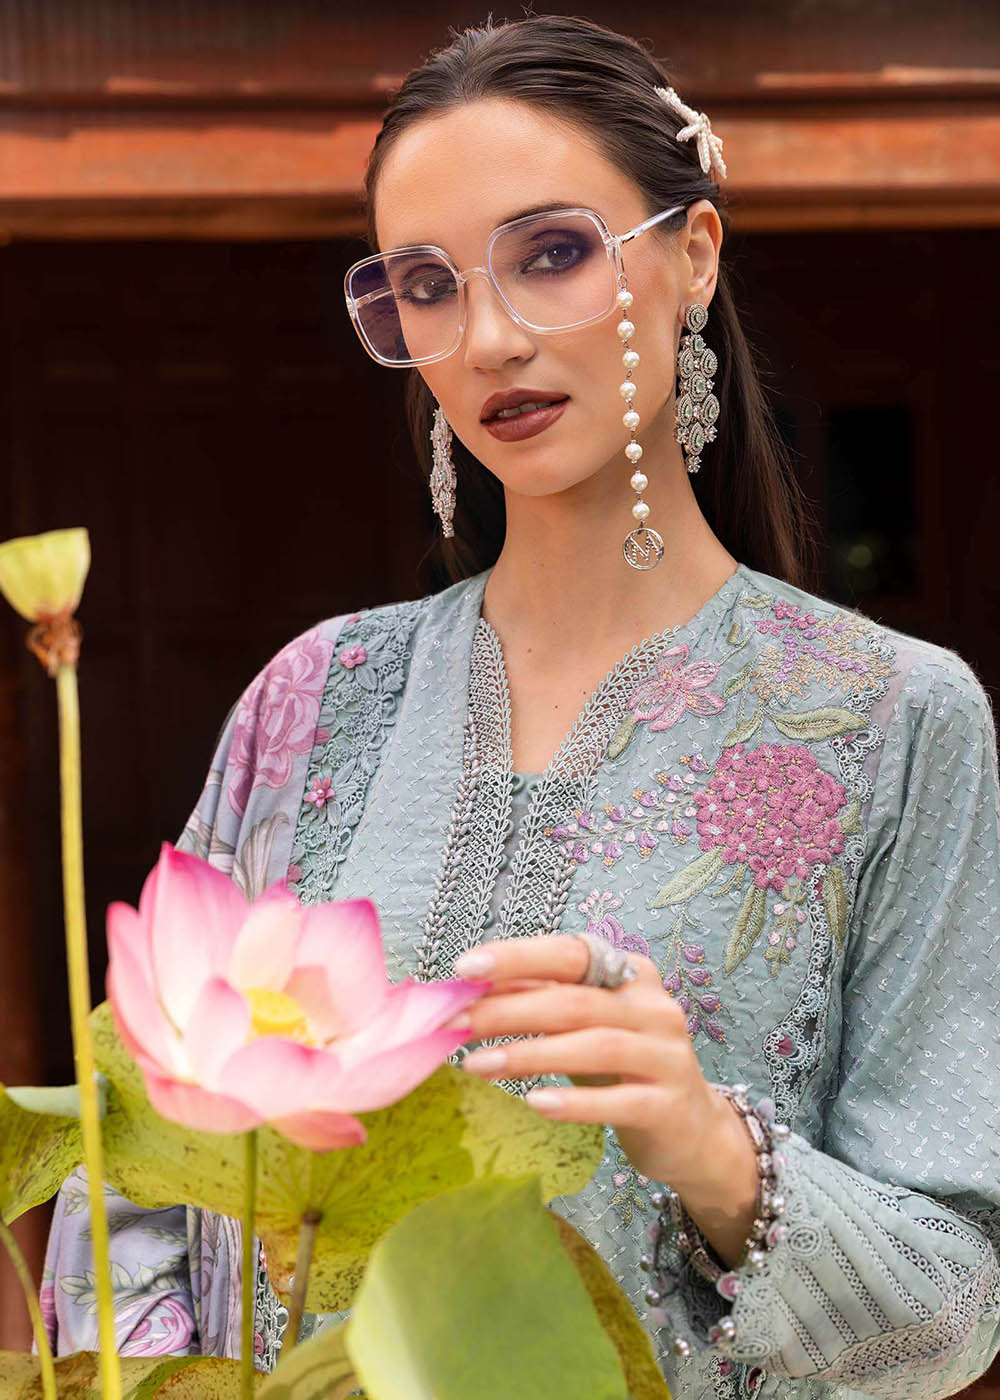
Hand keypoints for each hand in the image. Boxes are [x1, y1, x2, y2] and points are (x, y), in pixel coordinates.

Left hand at [452, 934, 751, 1204]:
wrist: (689, 1130)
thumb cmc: (622, 1068)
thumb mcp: (584, 1027)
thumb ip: (541, 1001)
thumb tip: (470, 988)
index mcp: (631, 975)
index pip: (570, 954)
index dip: (517, 957)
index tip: (465, 967)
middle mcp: (654, 1008)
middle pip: (573, 1001)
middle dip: (507, 1010)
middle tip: (454, 1024)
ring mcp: (667, 1056)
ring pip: (593, 1046)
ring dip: (529, 1055)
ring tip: (476, 1065)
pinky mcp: (668, 1105)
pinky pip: (617, 1100)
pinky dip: (573, 1101)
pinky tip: (535, 1103)